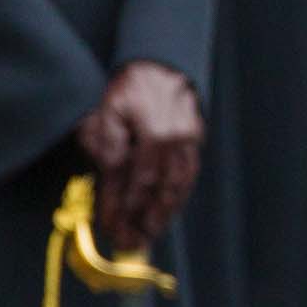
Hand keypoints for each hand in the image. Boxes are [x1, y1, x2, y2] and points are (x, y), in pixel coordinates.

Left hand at [76, 61, 202, 249]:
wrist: (163, 64)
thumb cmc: (131, 87)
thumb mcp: (109, 110)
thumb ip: (109, 143)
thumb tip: (110, 175)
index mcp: (154, 134)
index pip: (133, 181)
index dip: (120, 207)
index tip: (109, 227)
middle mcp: (177, 141)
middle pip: (160, 190)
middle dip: (144, 220)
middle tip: (130, 242)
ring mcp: (190, 142)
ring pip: (179, 186)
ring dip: (164, 213)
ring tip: (150, 233)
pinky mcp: (197, 140)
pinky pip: (189, 174)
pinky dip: (178, 195)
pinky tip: (167, 208)